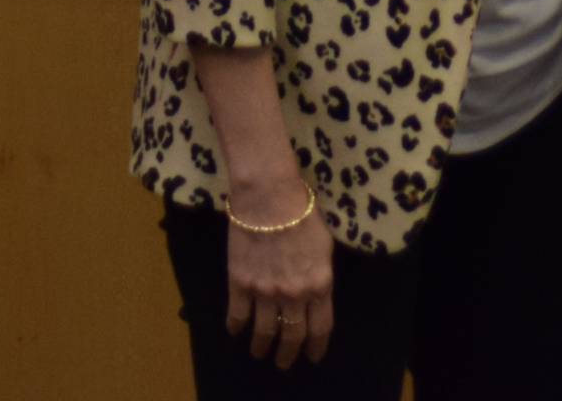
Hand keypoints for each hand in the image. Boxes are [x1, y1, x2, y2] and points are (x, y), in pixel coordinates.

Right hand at [223, 181, 333, 368]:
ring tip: (260, 354)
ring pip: (263, 332)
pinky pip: (237, 316)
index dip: (317, 346)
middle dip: (288, 354)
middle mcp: (293, 294)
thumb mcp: (325, 247)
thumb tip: (316, 294)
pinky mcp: (239, 284)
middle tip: (284, 363)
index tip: (314, 356)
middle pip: (292, 335)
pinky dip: (236, 328)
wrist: (269, 199)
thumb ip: (320, 275)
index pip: (320, 327)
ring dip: (261, 347)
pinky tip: (236, 332)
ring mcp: (264, 292)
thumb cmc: (304, 214)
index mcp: (319, 284)